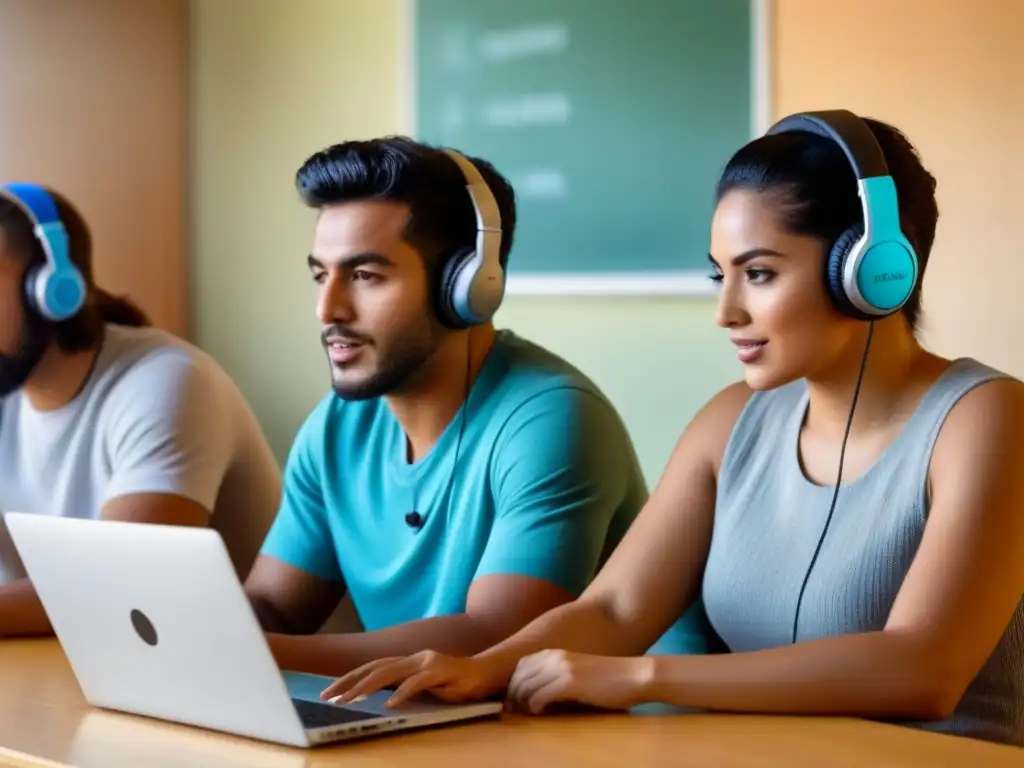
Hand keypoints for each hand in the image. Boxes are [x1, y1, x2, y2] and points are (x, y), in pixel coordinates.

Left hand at [319, 650, 509, 707]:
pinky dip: (403, 692)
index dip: (349, 678)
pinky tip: (390, 704)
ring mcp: (428, 662)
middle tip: (328, 697)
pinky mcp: (442, 671)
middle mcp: (414, 658)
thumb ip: (402, 685)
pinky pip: (418, 682)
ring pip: (391, 672)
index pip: (372, 667)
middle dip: (349, 682)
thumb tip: (374, 696)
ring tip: (349, 700)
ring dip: (367, 687)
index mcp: (407, 661)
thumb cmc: (453, 684)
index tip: (328, 692)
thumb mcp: (423, 686)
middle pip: (375, 668)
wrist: (485, 674)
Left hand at [507, 650, 653, 714]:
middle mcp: (554, 656)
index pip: (520, 667)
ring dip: (522, 705)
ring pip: (524, 688)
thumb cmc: (609, 679)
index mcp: (554, 652)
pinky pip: (539, 696)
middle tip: (517, 714)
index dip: (514, 685)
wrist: (635, 675)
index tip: (517, 703)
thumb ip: (556, 676)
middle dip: (513, 697)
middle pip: (518, 678)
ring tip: (530, 716)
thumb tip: (534, 695)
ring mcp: (561, 668)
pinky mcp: (570, 682)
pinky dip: (535, 708)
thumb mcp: (577, 671)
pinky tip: (543, 713)